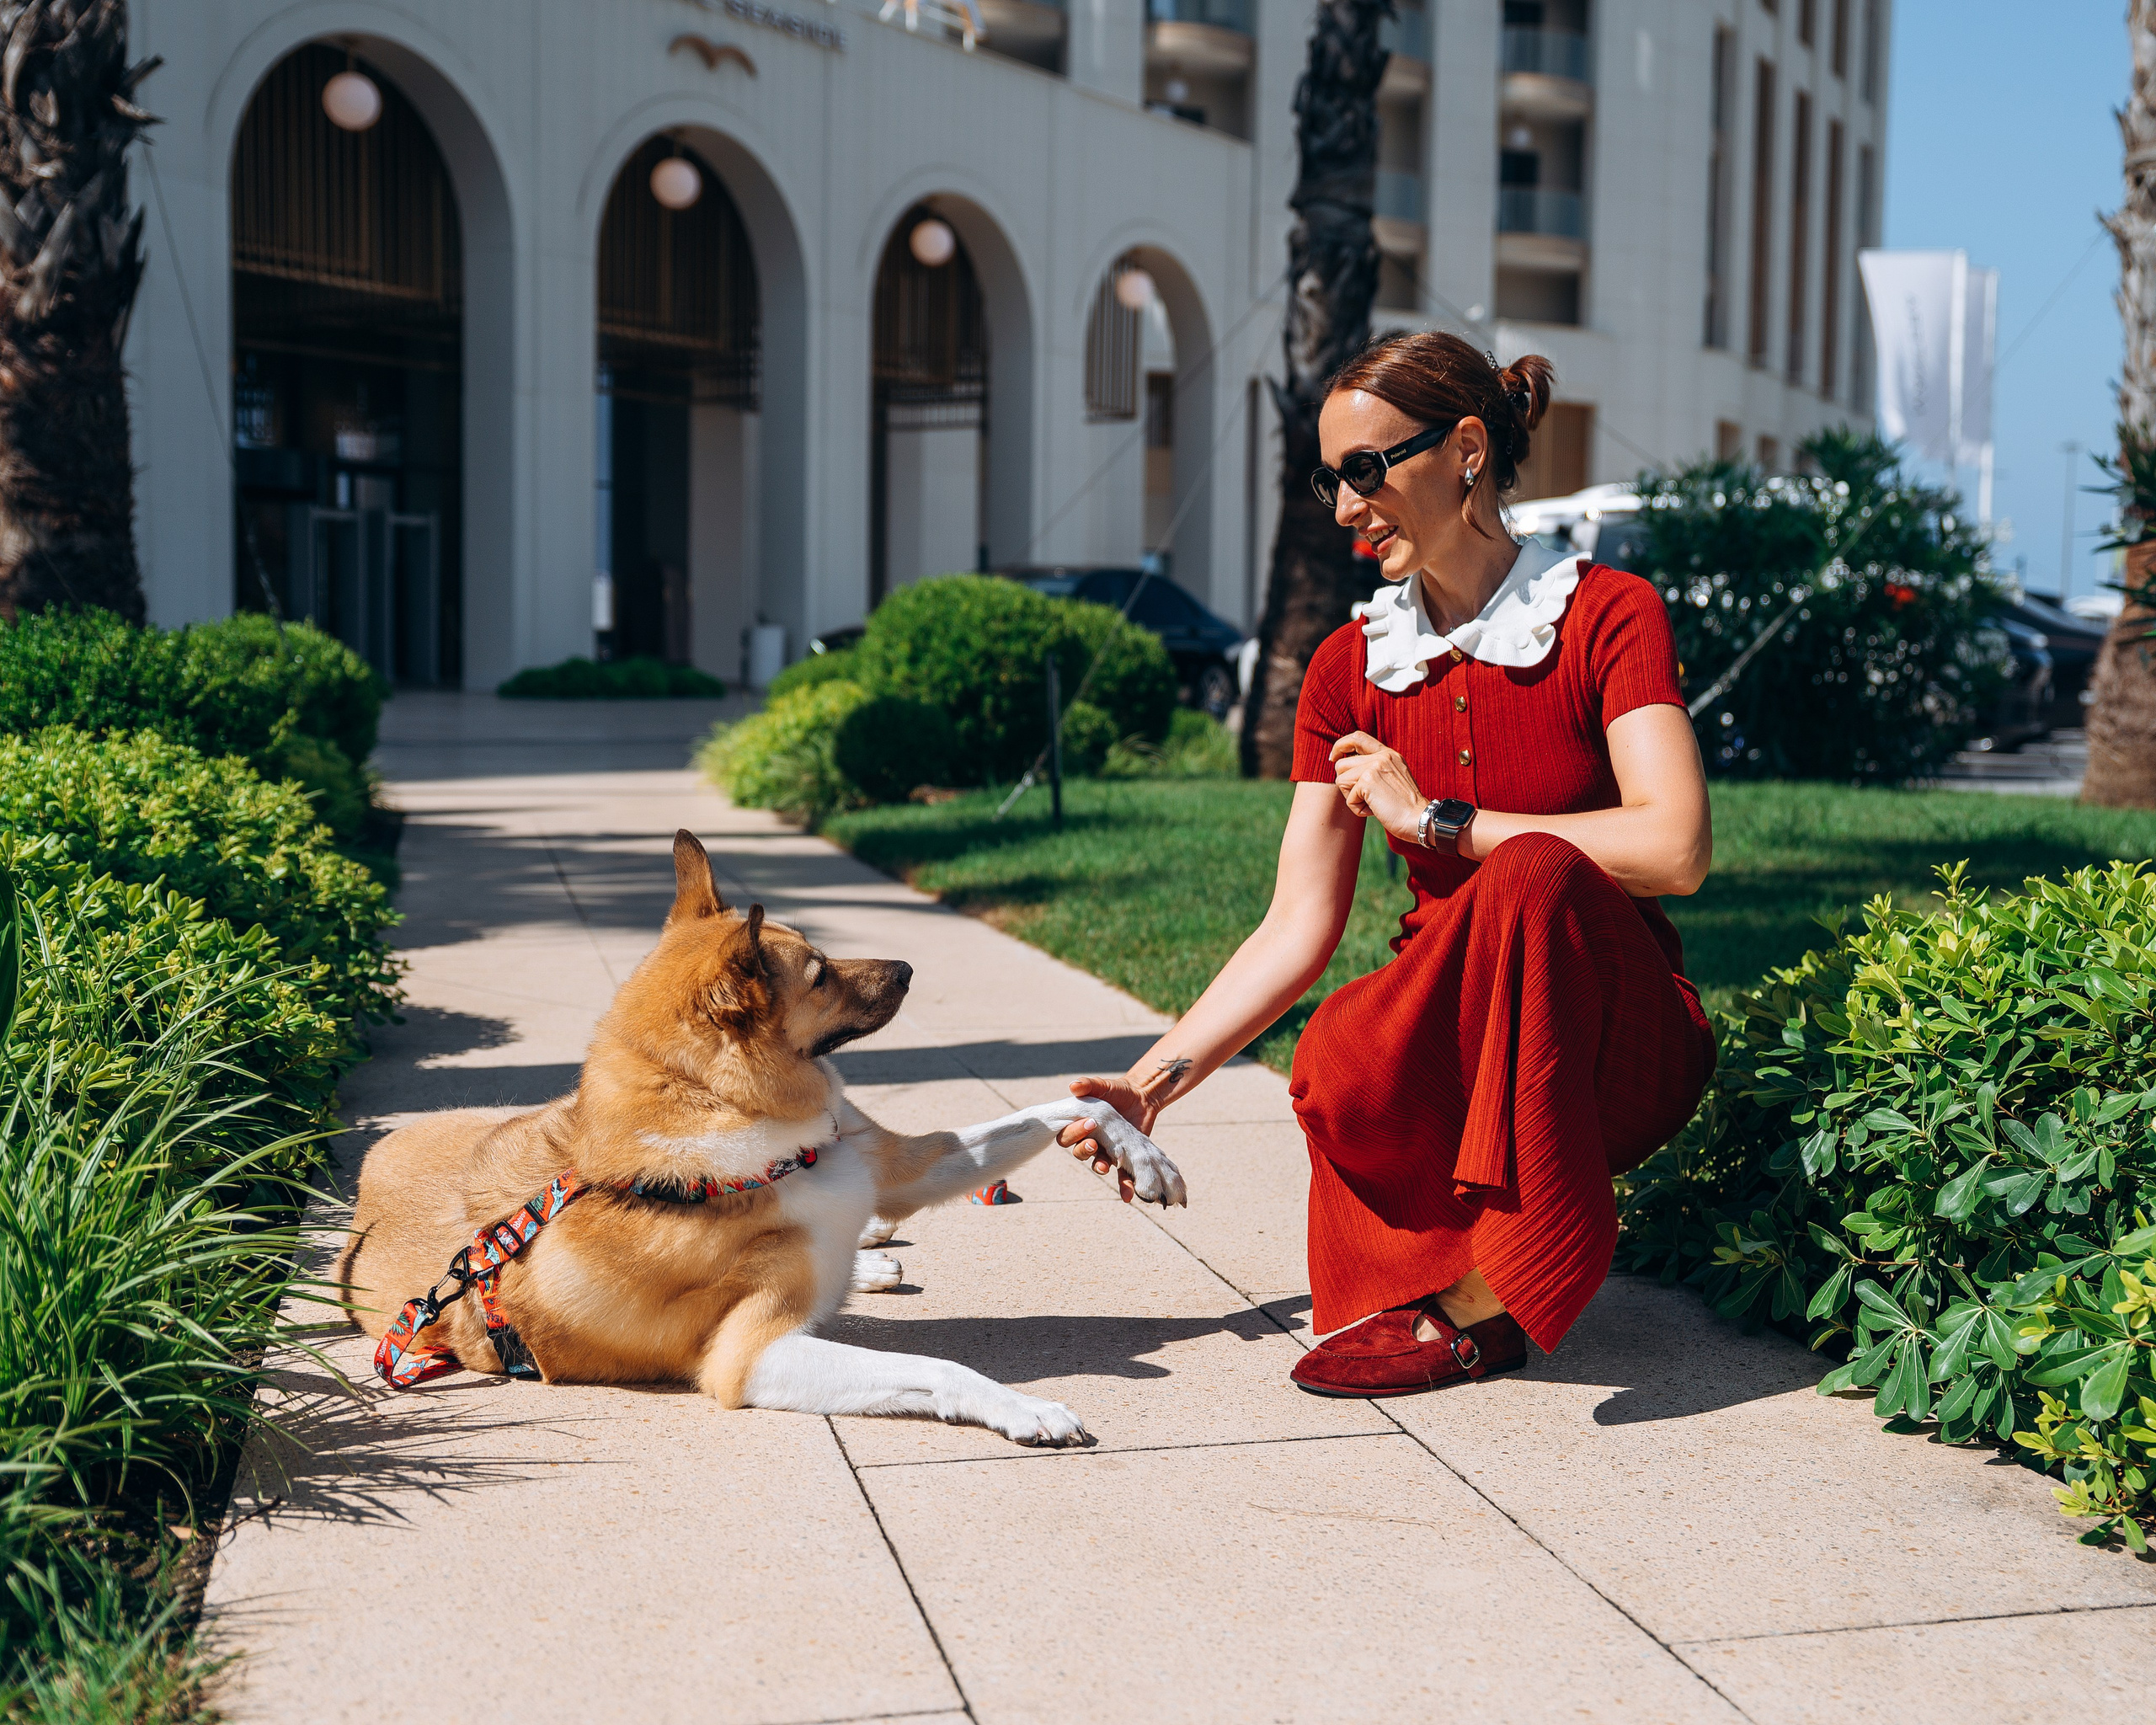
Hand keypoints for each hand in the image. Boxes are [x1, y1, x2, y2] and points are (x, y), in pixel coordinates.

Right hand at [1051, 1082, 1186, 1206]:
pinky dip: (1124, 1186)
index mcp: (1079, 1126)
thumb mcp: (1103, 1086)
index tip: (1089, 1123)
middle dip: (1084, 1150)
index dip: (1075, 1132)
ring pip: (1097, 1164)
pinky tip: (1128, 1195)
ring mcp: (1106, 1151)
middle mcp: (1090, 1141)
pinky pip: (1121, 1177)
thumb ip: (1088, 1084)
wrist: (1141, 1097)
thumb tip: (1073, 1085)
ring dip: (1100, 1168)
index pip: (1067, 1135)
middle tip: (1094, 1144)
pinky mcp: (1123, 1159)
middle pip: (1079, 1152)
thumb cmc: (1116, 1091)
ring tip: (1105, 1167)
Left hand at [1328, 731, 1424, 845]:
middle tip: (1366, 798)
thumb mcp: (1392, 778)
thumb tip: (1342, 764)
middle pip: (1341, 764)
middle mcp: (1382, 756)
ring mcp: (1375, 766)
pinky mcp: (1368, 781)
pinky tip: (1375, 810)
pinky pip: (1348, 798)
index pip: (1358, 737)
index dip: (1340, 745)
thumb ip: (1374, 768)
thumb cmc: (1403, 806)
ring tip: (1372, 804)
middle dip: (1346, 785)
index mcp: (1388, 754)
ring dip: (1352, 797)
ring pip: (1340, 780)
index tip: (1333, 758)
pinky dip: (1358, 809)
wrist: (1418, 819)